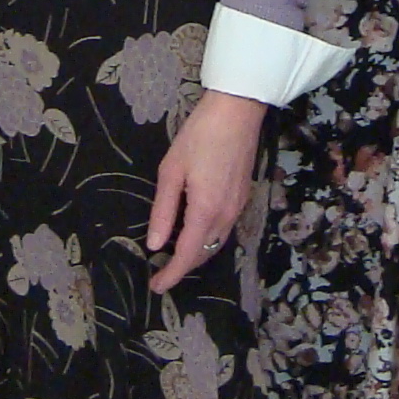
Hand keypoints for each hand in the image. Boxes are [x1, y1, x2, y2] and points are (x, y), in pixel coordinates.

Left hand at [146, 91, 267, 291]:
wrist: (237, 111)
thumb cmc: (199, 136)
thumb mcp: (171, 171)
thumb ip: (163, 211)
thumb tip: (154, 244)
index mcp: (206, 210)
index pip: (188, 255)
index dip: (171, 274)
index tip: (156, 287)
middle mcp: (226, 215)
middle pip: (204, 253)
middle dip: (183, 267)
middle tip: (161, 272)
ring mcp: (238, 207)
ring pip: (216, 243)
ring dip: (197, 253)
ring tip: (174, 255)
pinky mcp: (244, 197)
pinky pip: (224, 229)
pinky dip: (208, 239)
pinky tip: (194, 231)